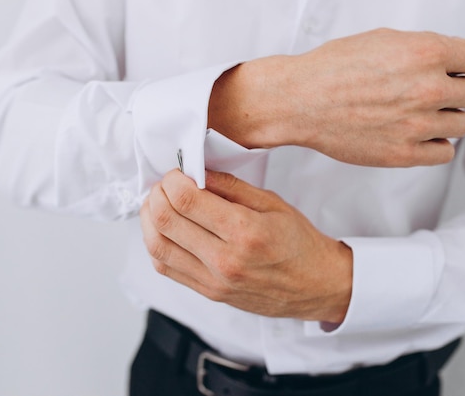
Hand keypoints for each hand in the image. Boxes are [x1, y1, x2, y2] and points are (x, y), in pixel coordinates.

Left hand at [140, 170, 352, 322]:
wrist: (315, 285)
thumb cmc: (299, 243)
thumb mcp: (273, 204)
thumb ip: (231, 186)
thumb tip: (196, 171)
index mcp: (245, 231)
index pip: (186, 200)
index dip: (172, 179)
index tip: (178, 172)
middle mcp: (225, 259)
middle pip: (166, 220)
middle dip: (157, 194)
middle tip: (166, 184)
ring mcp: (213, 280)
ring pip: (157, 246)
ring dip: (149, 218)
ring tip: (159, 203)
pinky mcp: (208, 292)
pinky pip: (166, 267)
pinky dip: (156, 242)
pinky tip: (164, 228)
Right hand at [208, 28, 464, 166]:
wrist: (301, 101)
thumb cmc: (334, 68)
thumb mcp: (384, 40)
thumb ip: (424, 50)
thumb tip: (449, 62)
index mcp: (426, 52)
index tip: (458, 69)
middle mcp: (427, 89)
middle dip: (457, 91)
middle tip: (433, 92)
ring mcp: (417, 125)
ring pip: (462, 124)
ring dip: (446, 118)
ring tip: (420, 114)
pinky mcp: (404, 154)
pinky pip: (445, 152)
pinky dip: (436, 144)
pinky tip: (418, 135)